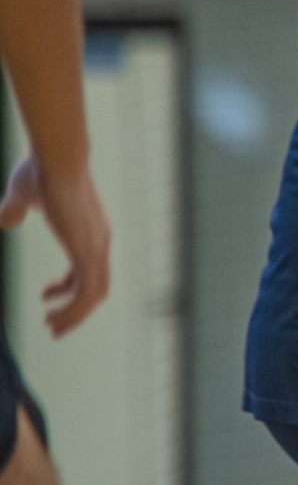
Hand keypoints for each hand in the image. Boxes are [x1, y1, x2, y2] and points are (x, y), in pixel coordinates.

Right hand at [0, 157, 111, 336]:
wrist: (56, 156)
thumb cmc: (41, 170)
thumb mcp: (23, 196)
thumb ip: (15, 210)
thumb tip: (5, 220)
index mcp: (91, 233)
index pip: (89, 272)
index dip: (68, 288)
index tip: (44, 297)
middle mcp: (100, 242)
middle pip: (97, 289)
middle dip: (76, 311)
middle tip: (53, 326)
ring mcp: (98, 248)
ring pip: (94, 296)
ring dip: (73, 316)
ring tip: (51, 327)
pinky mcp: (89, 252)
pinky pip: (87, 293)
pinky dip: (73, 309)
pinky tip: (50, 313)